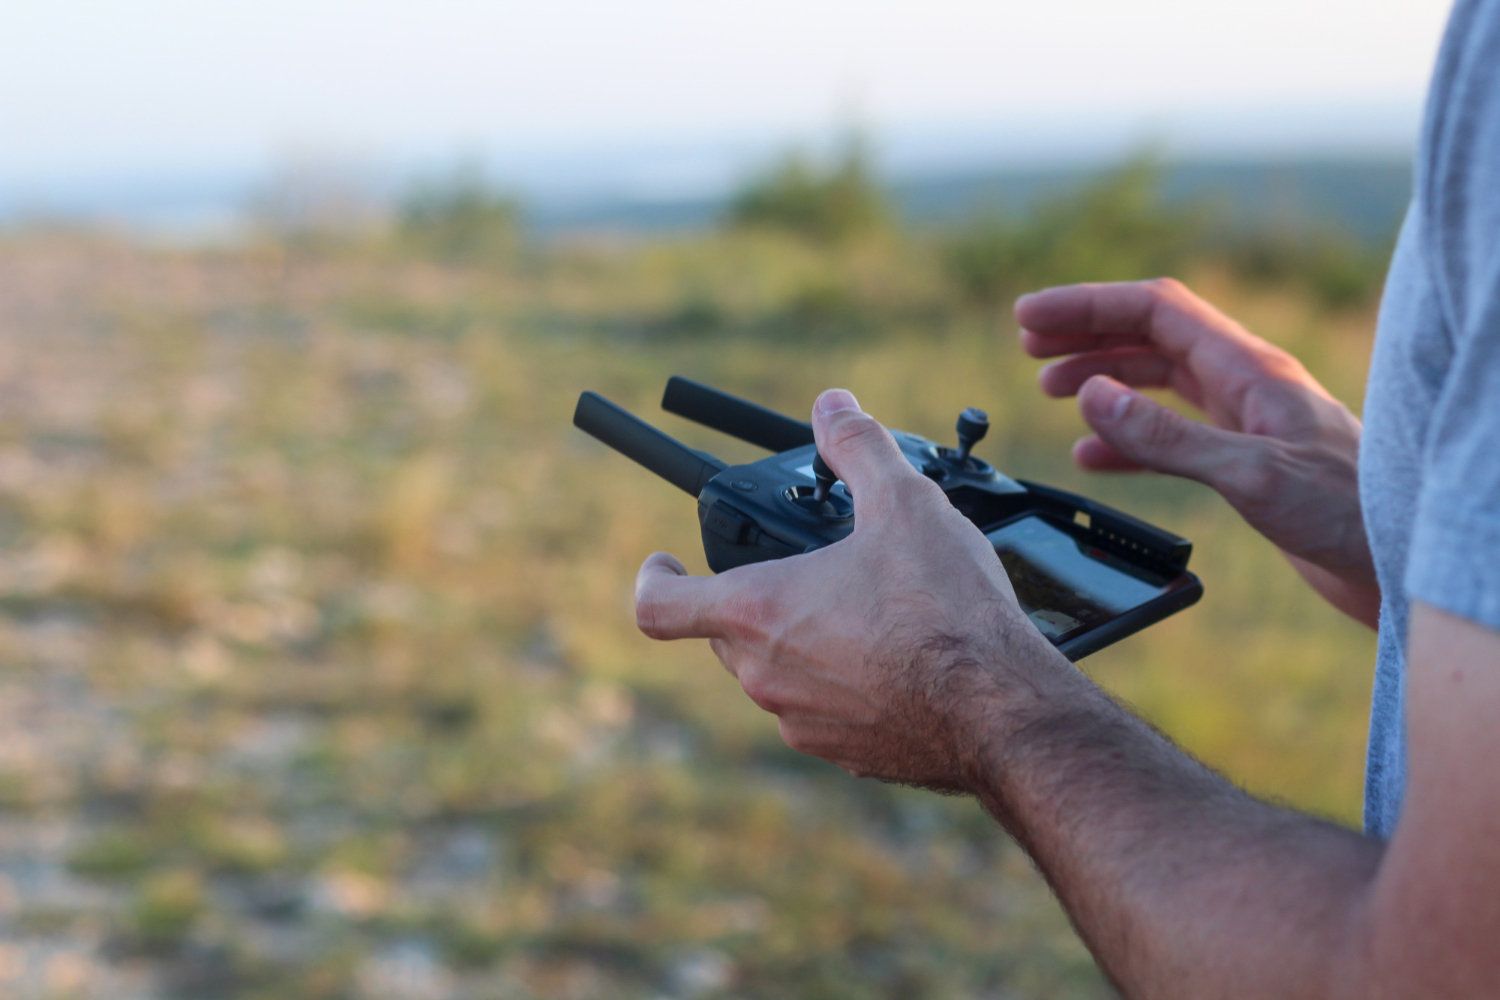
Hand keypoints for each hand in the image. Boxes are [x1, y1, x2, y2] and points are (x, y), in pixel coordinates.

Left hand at [633, 389, 1072, 789]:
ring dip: (801, 645)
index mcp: (757, 612)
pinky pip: (822, 713)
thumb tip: (834, 406)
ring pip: (776, 677)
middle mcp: (765, 676)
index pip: (660, 607)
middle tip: (801, 574)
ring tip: (860, 614)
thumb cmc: (944, 610)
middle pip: (724, 637)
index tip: (666, 565)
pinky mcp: (844, 755)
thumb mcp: (903, 502)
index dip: (655, 579)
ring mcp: (801, 722)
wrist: (999, 709)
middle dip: (751, 603)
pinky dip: (841, 686)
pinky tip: (893, 662)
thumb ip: (858, 447)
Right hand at [1016, 278, 1378, 626]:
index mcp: (1249, 369)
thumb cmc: (1349, 513)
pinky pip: (1170, 434)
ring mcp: (1244, 422)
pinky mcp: (1244, 462)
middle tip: (1029, 346)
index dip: (1089, 306)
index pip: (1156, 311)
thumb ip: (1167, 437)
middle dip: (1088, 333)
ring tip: (1050, 389)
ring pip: (1158, 382)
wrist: (1399, 562)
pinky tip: (1093, 458)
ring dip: (1102, 379)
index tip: (1031, 318)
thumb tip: (1093, 396)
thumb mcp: (1250, 473)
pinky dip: (1124, 439)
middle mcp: (1244, 385)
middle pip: (1151, 336)